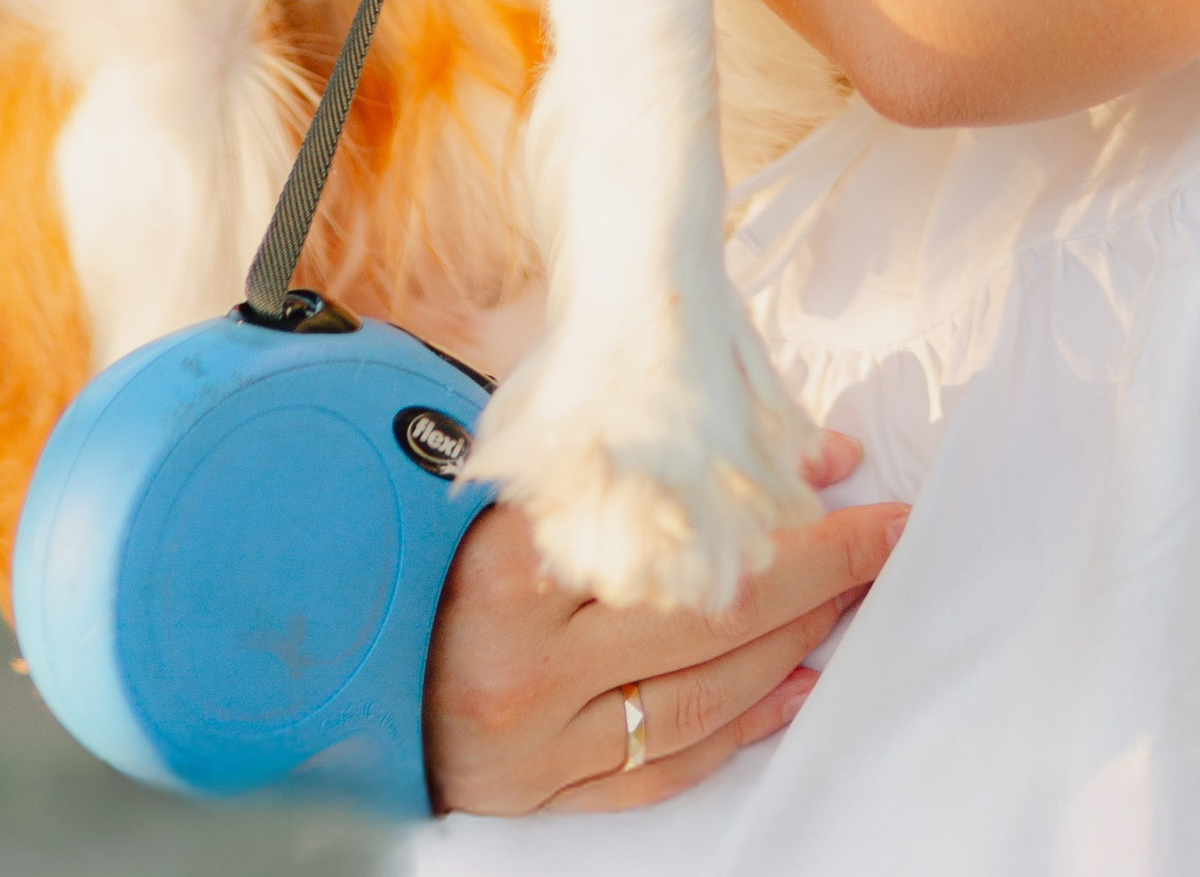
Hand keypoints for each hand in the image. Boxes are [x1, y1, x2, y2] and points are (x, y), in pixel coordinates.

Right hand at [423, 434, 906, 815]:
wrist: (311, 648)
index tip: (846, 467)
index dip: (771, 498)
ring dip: (793, 643)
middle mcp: (526, 667)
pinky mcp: (541, 792)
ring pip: (698, 697)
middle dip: (816, 570)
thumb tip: (729, 408)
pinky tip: (799, 686)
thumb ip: (592, 421)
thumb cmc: (399, 534)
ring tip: (860, 597)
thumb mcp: (478, 449)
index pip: (671, 527)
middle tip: (889, 534)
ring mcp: (535, 744)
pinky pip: (662, 767)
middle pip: (706, 617)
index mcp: (503, 570)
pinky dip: (741, 727)